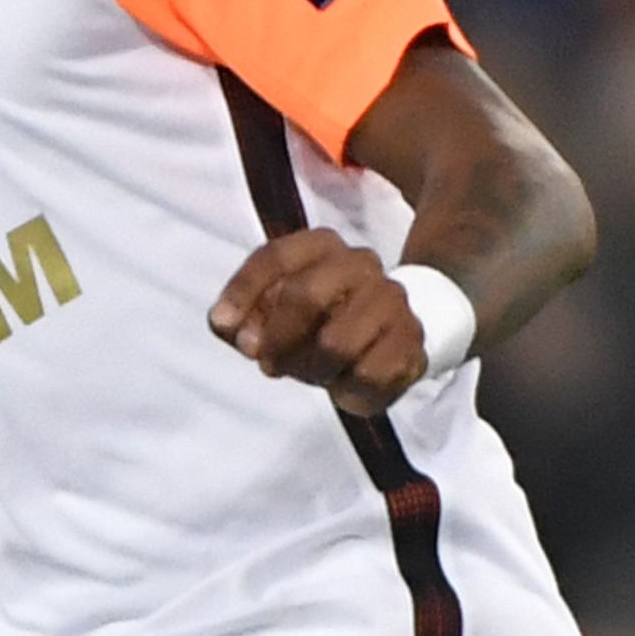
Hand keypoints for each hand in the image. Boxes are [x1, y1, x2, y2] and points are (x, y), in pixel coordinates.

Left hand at [209, 228, 432, 413]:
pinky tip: (343, 381)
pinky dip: (344, 389)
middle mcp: (361, 264)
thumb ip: (237, 318)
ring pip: (336, 343)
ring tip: (311, 371)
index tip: (223, 324)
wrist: (382, 340)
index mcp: (322, 246)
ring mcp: (392, 301)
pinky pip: (366, 375)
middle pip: (306, 294)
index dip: (243, 291)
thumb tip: (228, 325)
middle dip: (278, 338)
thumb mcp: (267, 314)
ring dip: (311, 369)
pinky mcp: (411, 342)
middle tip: (269, 364)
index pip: (276, 256)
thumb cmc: (314, 323)